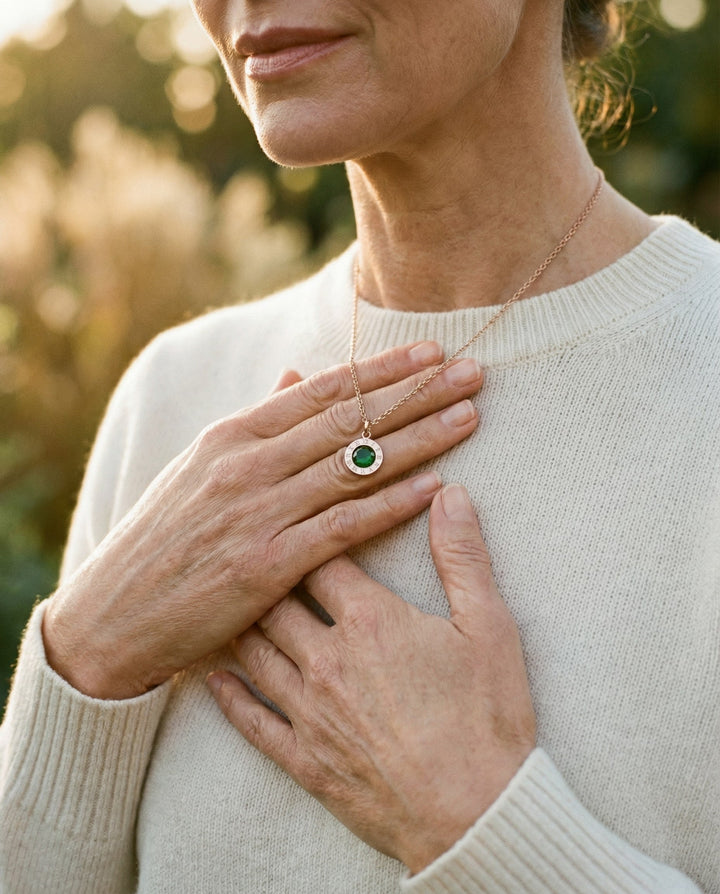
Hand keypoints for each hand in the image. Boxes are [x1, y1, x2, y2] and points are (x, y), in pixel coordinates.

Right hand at [43, 343, 482, 698]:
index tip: (432, 353)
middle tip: (472, 371)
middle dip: (417, 392)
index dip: (383, 370)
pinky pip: (342, 527)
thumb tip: (295, 375)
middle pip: (350, 420)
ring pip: (355, 466)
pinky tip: (435, 487)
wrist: (112, 614)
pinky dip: (391, 504)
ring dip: (419, 438)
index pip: (323, 391)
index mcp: (232, 435)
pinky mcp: (265, 565)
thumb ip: (257, 425)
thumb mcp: (200, 469)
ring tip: (468, 416)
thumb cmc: (162, 540)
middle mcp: (248, 464)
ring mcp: (257, 512)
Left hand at [209, 484, 535, 874]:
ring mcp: (309, 710)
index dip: (314, 531)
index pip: (322, 555)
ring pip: (255, 649)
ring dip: (239, 621)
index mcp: (370, 621)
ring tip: (223, 599)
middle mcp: (326, 658)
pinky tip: (212, 678)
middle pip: (277, 597)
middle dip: (268, 570)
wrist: (476, 816)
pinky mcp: (303, 757)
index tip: (305, 517)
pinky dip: (228, 696)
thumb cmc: (487, 720)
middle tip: (255, 550)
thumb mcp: (489, 627)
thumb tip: (449, 493)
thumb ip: (463, 556)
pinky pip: (251, 720)